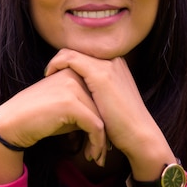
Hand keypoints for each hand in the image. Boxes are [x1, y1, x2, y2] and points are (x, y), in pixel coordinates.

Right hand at [0, 67, 108, 165]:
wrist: (13, 123)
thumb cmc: (38, 119)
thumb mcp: (65, 108)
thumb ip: (86, 106)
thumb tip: (108, 121)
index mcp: (72, 70)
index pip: (100, 94)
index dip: (106, 118)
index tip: (103, 140)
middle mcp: (74, 74)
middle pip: (103, 106)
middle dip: (107, 132)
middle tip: (103, 152)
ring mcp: (72, 86)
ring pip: (102, 117)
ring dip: (102, 142)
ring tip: (97, 157)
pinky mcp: (71, 103)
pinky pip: (95, 126)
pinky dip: (97, 144)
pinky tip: (91, 156)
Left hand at [45, 49, 174, 180]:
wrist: (139, 136)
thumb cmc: (121, 125)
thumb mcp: (107, 100)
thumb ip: (94, 88)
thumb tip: (73, 86)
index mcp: (115, 64)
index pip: (84, 53)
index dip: (67, 62)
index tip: (55, 75)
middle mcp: (112, 60)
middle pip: (76, 50)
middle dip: (59, 61)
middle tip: (48, 74)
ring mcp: (107, 65)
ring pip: (70, 52)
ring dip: (55, 62)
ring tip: (47, 76)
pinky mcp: (100, 74)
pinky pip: (69, 59)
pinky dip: (56, 64)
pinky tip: (49, 75)